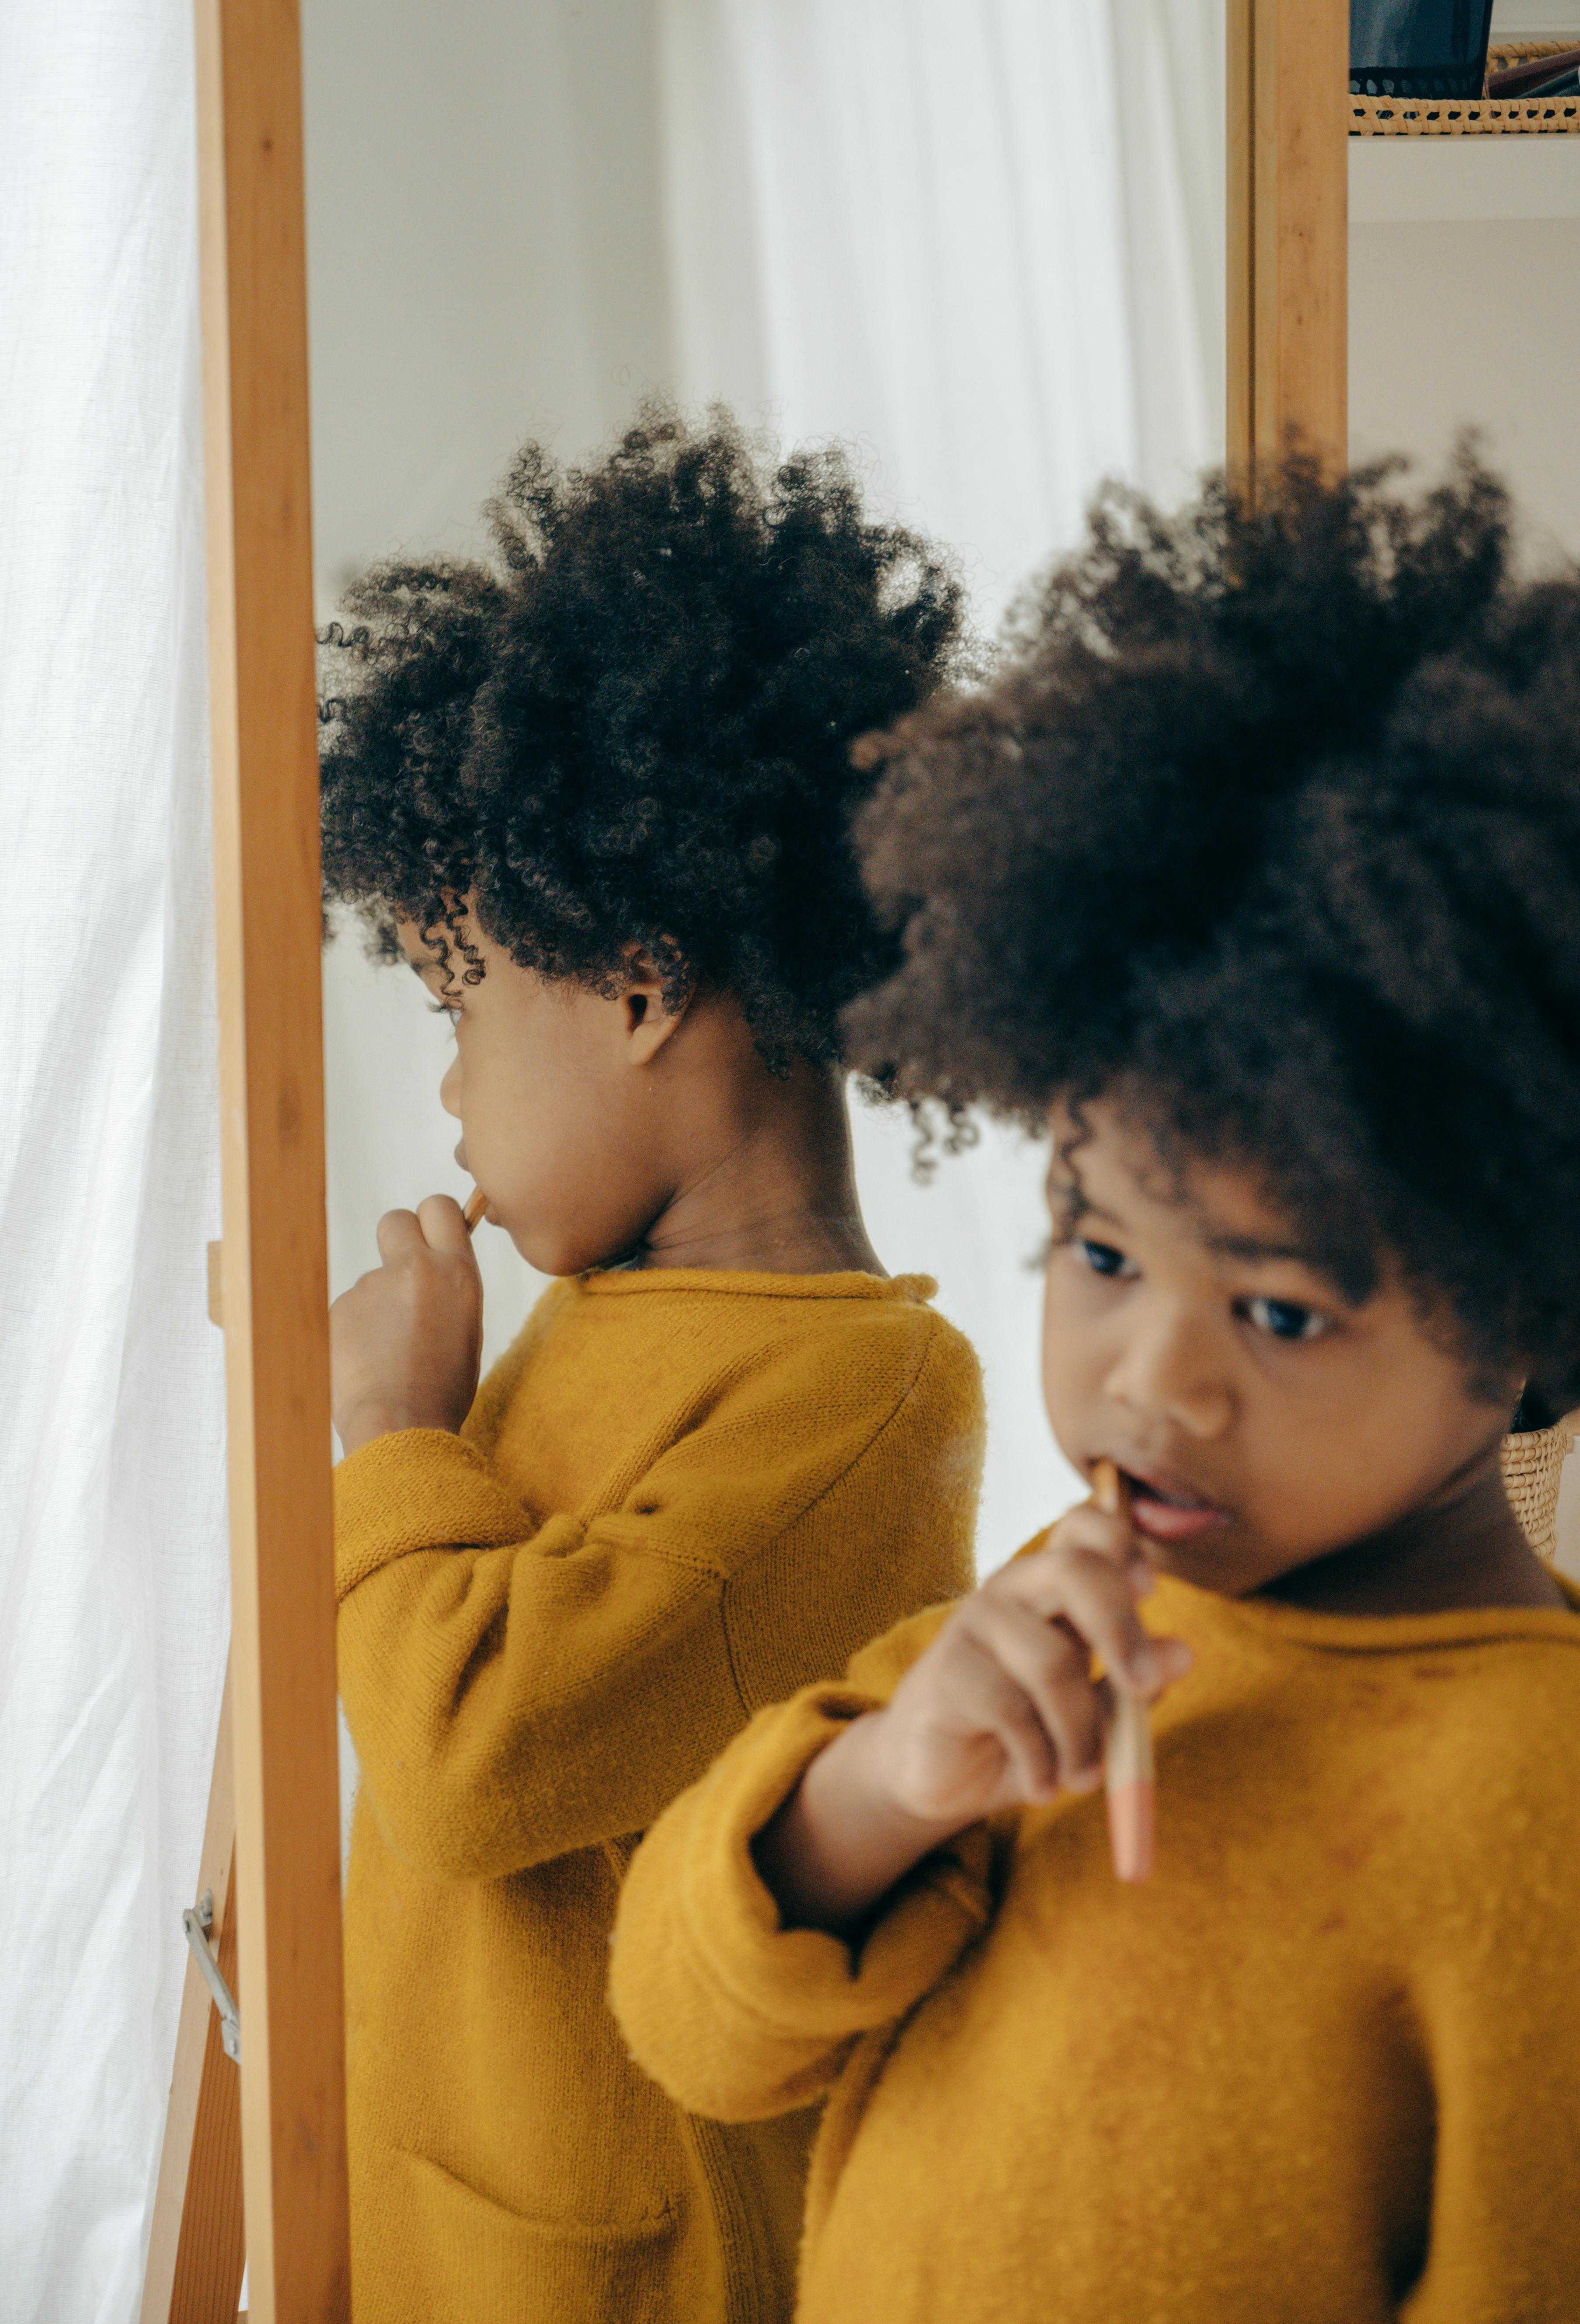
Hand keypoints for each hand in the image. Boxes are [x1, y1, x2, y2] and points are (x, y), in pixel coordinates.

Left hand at [330, 1197, 483, 1455]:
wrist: (401, 1427)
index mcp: (456, 1273)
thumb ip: (450, 1289)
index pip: (439, 1206)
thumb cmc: (443, 1390)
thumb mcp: (467, 1329)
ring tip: (389, 1353)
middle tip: (403, 1279)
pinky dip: (355, 1331)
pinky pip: (349, 1309)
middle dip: (397, 1240)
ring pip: (371, 1279)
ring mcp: (371, 1287)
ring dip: (377, 1305)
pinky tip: (366, 1363)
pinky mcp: (338, 1308)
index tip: (430, 1238)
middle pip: (395, 1220)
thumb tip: (433, 1273)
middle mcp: (413, 1269)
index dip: (432, 1220)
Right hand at [865, 1505, 1189, 1827]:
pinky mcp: (945, 1671)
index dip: (1123, 1545)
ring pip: (1051, 1662)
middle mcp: (1012, 1589)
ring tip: (1085, 1779)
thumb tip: (1182, 1653)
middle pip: (1073, 1570)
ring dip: (1081, 1734)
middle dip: (1121, 1630)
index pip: (1085, 1526)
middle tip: (1142, 1690)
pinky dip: (1041, 1762)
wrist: (940, 1773)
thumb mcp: (1092, 1711)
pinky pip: (1011, 1710)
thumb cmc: (1025, 1729)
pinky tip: (1042, 1787)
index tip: (1152, 1594)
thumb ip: (1133, 1683)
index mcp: (1052, 1583)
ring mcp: (973, 1625)